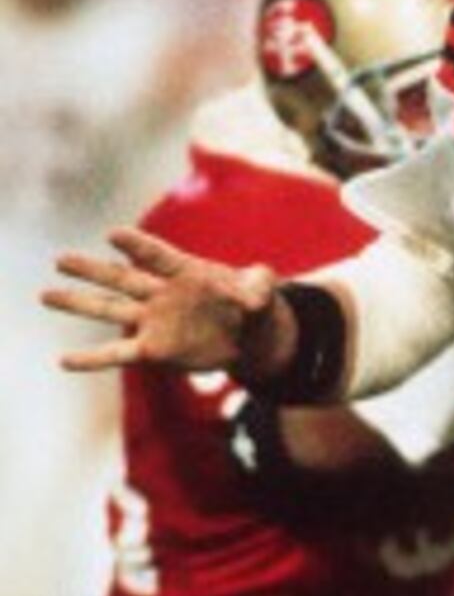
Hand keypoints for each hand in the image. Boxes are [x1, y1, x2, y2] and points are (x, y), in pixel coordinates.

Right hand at [42, 227, 281, 374]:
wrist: (249, 336)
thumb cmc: (254, 305)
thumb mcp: (265, 293)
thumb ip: (261, 286)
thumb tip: (258, 292)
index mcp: (187, 271)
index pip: (159, 256)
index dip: (139, 247)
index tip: (114, 234)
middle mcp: (162, 293)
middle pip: (123, 278)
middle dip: (93, 270)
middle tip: (60, 259)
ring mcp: (154, 320)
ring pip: (110, 310)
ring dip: (79, 303)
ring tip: (45, 294)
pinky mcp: (153, 348)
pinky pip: (118, 353)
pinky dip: (92, 358)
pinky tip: (64, 361)